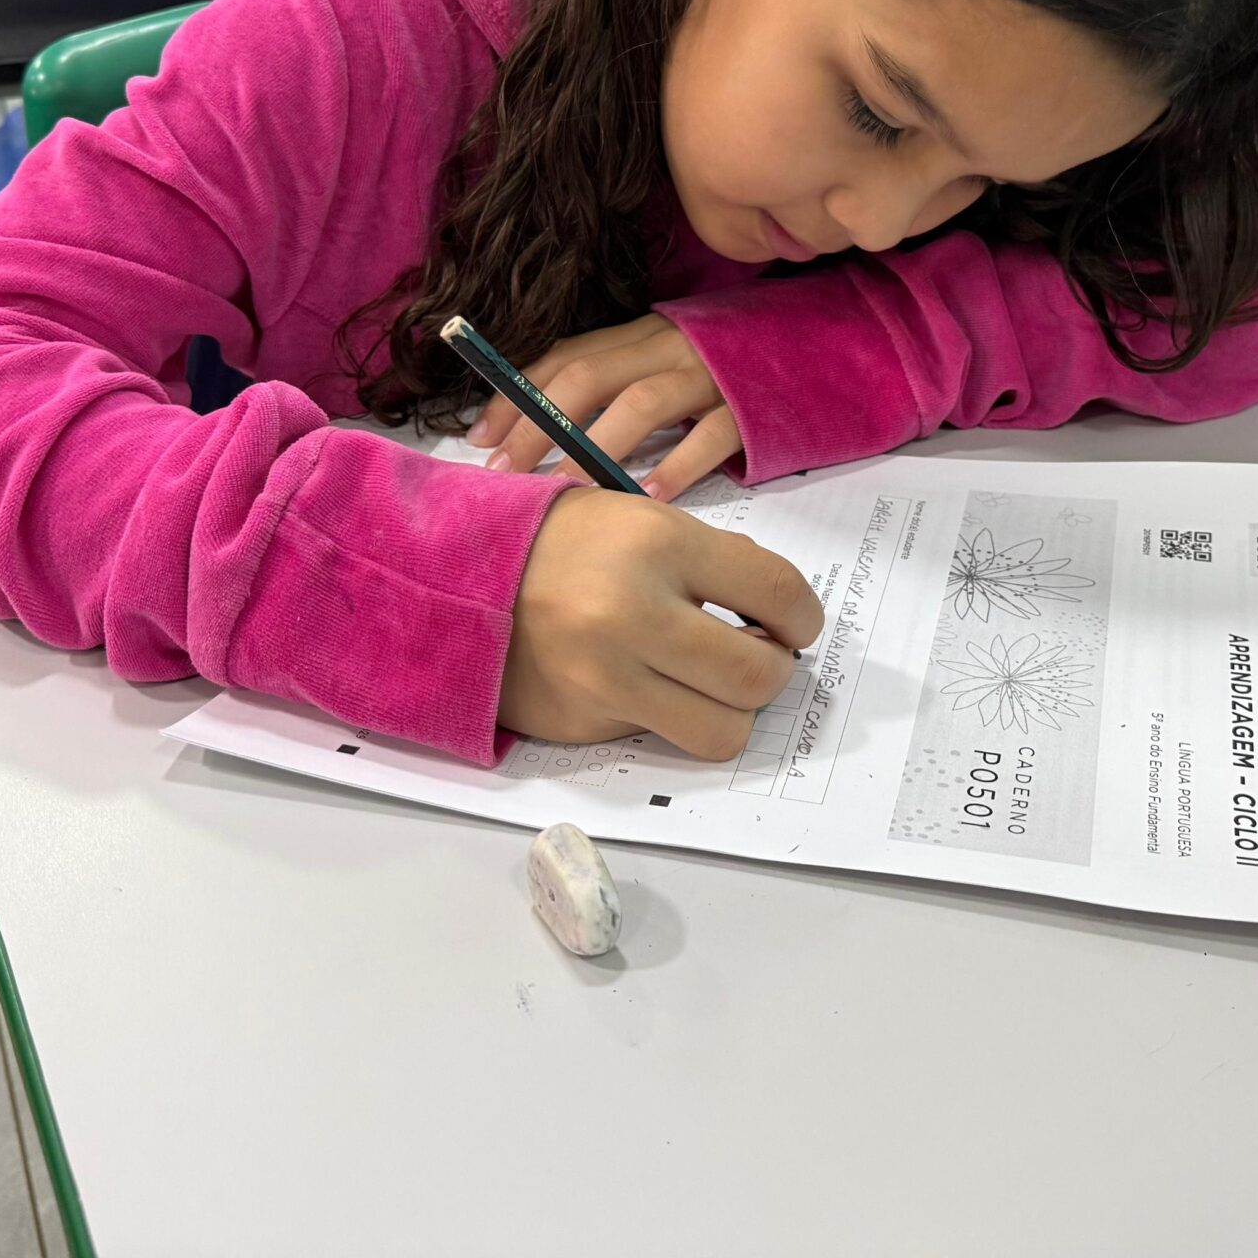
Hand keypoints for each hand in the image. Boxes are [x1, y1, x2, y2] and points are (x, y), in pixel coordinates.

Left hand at [468, 315, 738, 500]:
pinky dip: (678, 465)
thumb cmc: (730, 366)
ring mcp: (712, 374)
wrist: (823, 344)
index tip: (479, 440)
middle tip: (506, 475)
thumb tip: (543, 435)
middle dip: (539, 426)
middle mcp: (668, 347)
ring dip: (596, 448)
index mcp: (640, 336)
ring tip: (565, 492)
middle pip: (588, 378)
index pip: (565, 358)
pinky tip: (650, 501)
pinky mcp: (754, 405)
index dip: (517, 395)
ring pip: (643, 401)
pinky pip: (711, 435)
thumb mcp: (666, 363)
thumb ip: (616, 385)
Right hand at [500, 487, 823, 758]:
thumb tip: (778, 618)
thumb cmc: (562, 542)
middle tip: (761, 655)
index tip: (796, 622)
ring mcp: (603, 679)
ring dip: (730, 710)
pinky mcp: (582, 723)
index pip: (777, 594)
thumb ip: (711, 564)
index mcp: (658, 546)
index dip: (804, 616)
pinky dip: (666, 715)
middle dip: (775, 670)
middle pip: (757, 677)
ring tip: (712, 682)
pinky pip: (658, 737)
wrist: (453, 577)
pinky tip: (644, 683)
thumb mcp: (641, 521)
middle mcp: (631, 616)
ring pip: (719, 732)